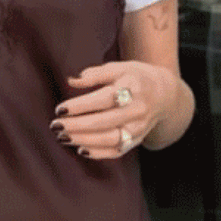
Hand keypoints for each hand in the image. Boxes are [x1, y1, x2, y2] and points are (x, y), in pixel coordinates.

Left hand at [49, 61, 173, 159]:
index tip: (60, 109)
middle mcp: (137, 111)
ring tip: (63, 137)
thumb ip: (95, 74)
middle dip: (77, 126)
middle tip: (56, 126)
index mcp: (132, 89)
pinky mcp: (137, 140)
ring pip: (110, 139)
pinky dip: (98, 153)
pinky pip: (116, 151)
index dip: (80, 106)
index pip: (103, 100)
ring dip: (84, 140)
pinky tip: (80, 148)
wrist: (165, 95)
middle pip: (104, 122)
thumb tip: (72, 80)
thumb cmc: (136, 78)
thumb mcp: (119, 68)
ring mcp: (138, 128)